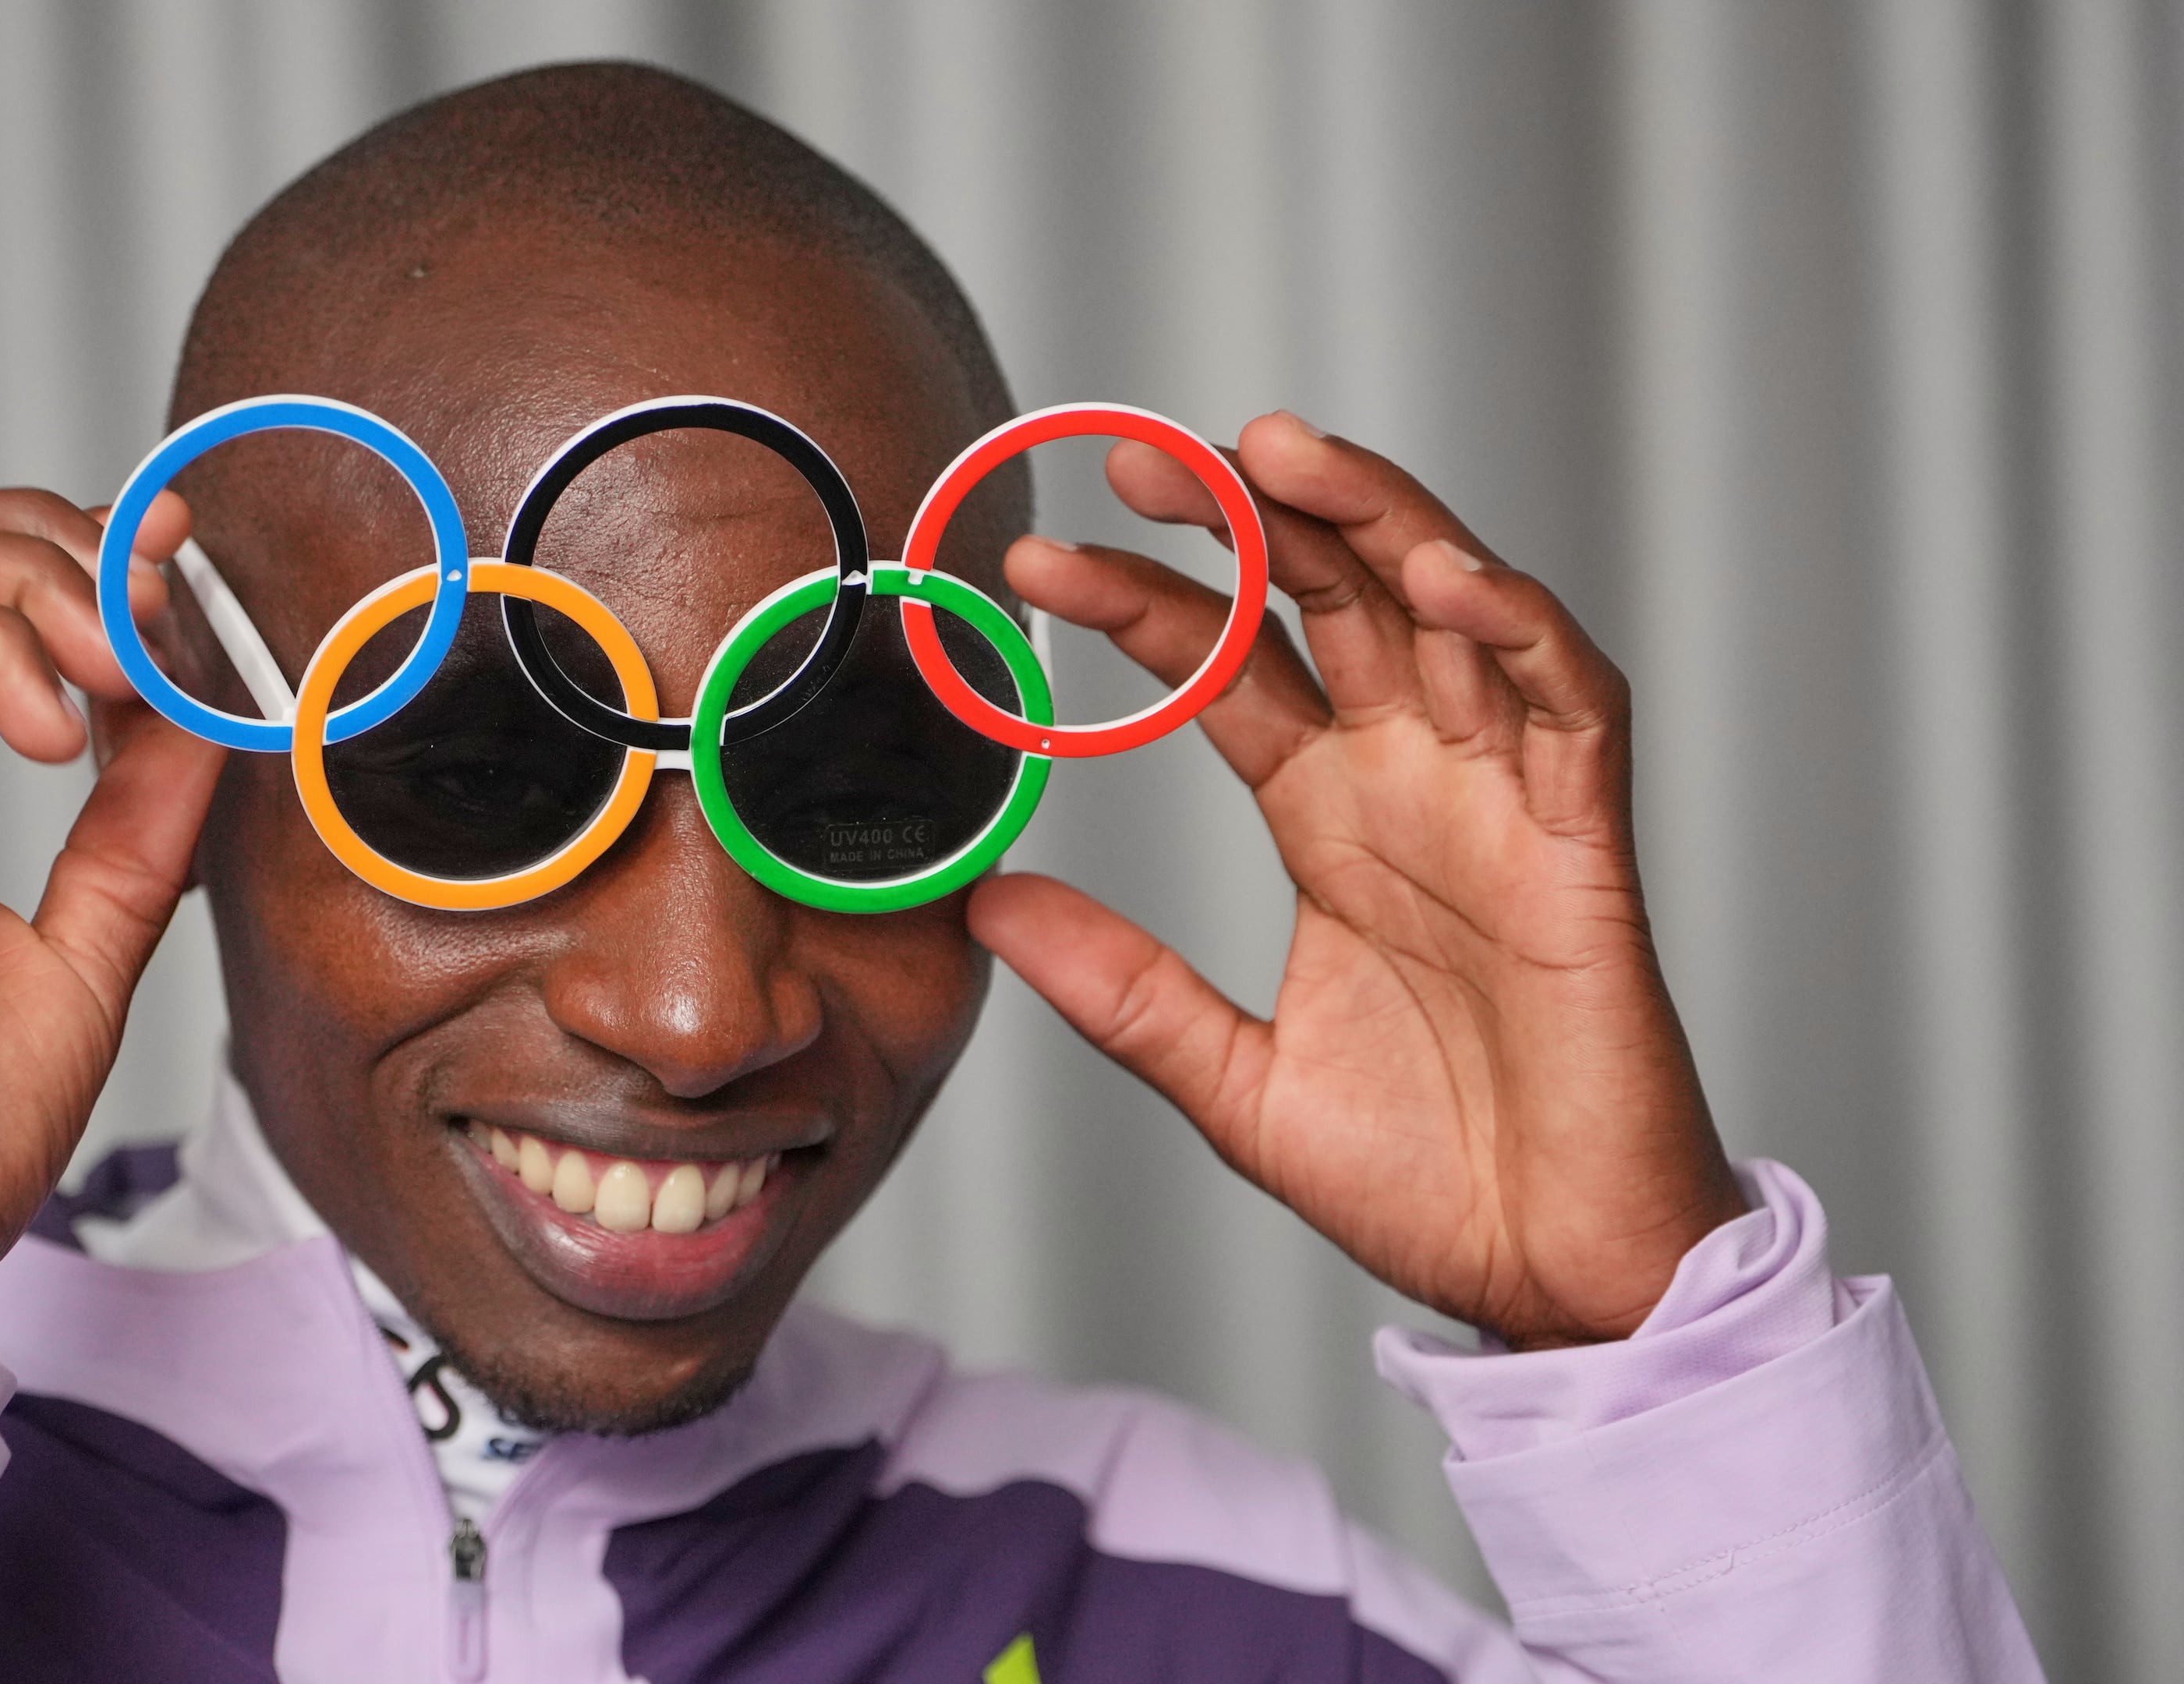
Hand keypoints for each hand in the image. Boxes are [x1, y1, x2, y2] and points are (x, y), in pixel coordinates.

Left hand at [968, 413, 1744, 1346]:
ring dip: (1373, 521)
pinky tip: (1439, 573)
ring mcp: (1505, 802)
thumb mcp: (1231, 1080)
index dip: (1142, 608)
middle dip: (1246, 520)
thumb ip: (1121, 990)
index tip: (1037, 568)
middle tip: (1141, 461)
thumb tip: (983, 907)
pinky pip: (1568, 703)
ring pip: (1449, 613)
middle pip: (1330, 604)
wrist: (1550, 1277)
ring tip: (1280, 454)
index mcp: (1330, 819)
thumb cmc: (1423, 1175)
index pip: (1226, 672)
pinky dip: (1514, 626)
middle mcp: (1414, 783)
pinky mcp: (1587, 847)